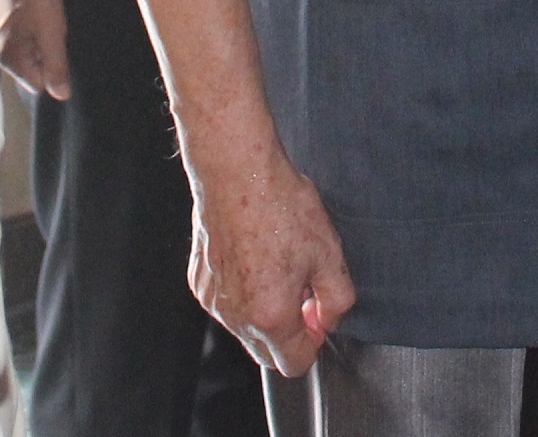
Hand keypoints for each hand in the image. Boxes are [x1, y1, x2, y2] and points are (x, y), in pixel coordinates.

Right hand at [0, 0, 68, 100]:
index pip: (38, 84)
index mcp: (9, 58)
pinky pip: (23, 39)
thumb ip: (56, 65)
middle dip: (47, 56)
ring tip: (47, 19)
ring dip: (41, 41)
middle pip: (32, 70)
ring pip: (29, 53)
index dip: (55, 70)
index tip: (60, 47)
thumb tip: (61, 96)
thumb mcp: (52, 32)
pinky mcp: (3, 24)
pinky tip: (39, 13)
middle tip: (54, 30)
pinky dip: (34, 30)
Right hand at [188, 142, 354, 378]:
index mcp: (270, 316)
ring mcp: (213, 300)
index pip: (294, 364)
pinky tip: (254, 256)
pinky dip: (242, 293)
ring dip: (264, 312)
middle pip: (266, 353)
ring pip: (244, 328)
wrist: (238, 172)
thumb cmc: (281, 206)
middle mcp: (236, 316)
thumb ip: (337, 301)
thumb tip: (327, 320)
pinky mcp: (199, 282)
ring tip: (277, 265)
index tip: (317, 314)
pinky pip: (226, 304)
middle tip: (301, 289)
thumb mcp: (330, 253)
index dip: (313, 342)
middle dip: (289, 332)